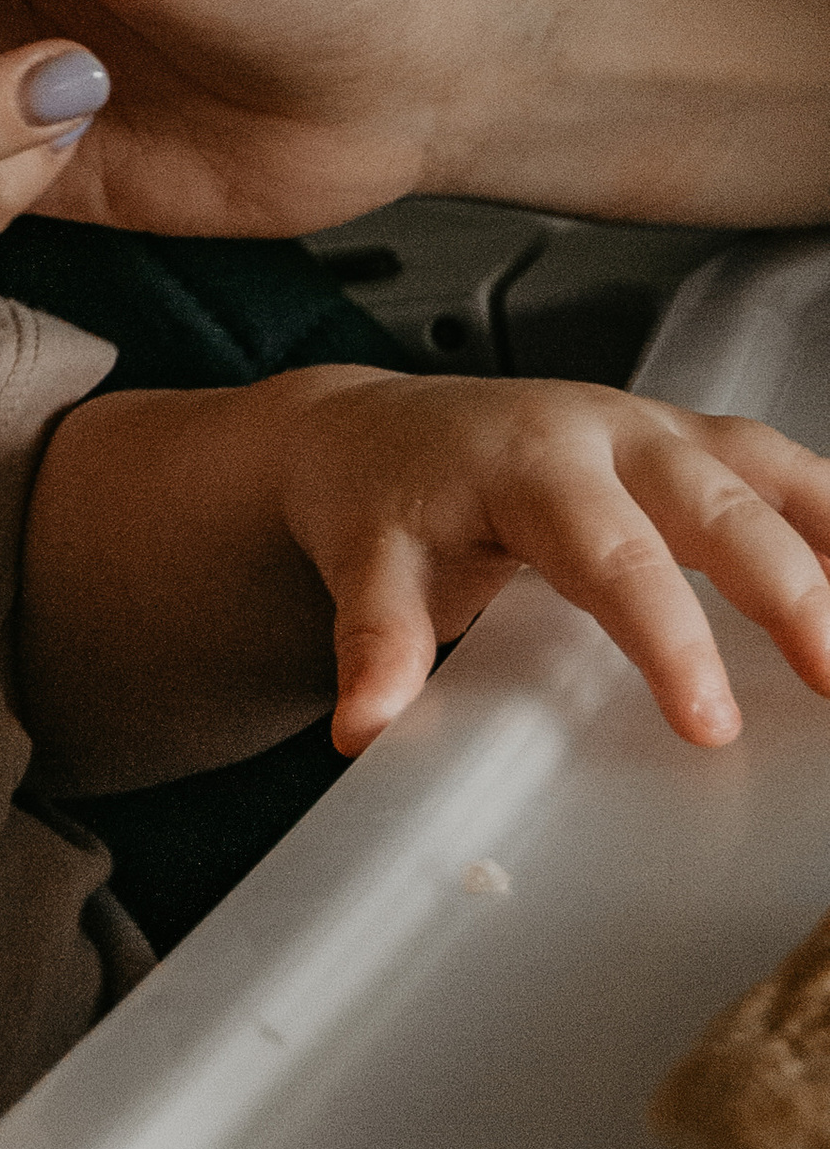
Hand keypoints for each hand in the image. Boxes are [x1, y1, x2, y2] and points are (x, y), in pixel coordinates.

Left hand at [274, 368, 829, 753]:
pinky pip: (781, 469)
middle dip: (789, 594)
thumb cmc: (380, 491)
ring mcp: (659, 428)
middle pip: (720, 507)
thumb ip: (376, 639)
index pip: (614, 556)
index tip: (710, 722)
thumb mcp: (362, 561)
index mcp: (533, 462)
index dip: (670, 640)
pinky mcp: (690, 440)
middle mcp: (610, 431)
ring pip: (771, 472)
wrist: (374, 426)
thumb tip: (366, 721)